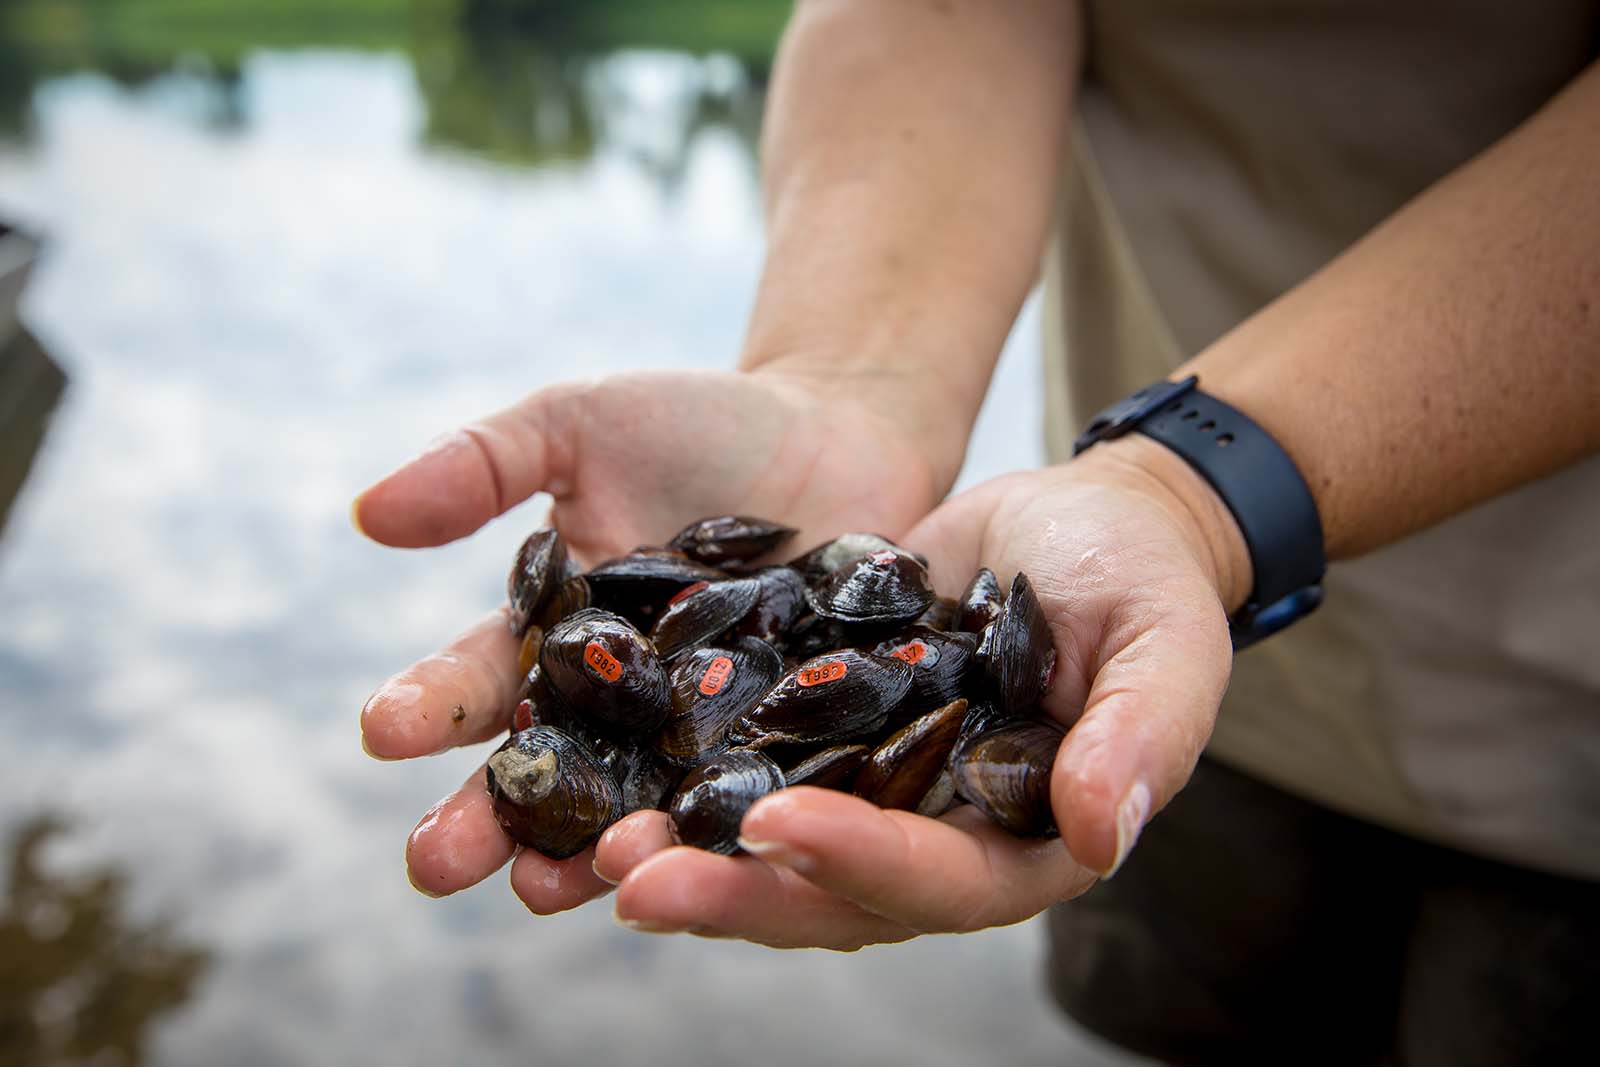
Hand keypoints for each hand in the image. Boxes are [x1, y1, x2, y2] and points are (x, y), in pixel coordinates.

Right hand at [356, 366, 954, 909]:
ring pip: (644, 808)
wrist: (842, 428)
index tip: (381, 730)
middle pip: (549, 774)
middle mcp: (624, 710)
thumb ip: (483, 465)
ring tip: (545, 890)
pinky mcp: (797, 749)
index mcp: (559, 641)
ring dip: (593, 854)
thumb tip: (366, 514)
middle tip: (432, 864)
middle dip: (488, 820)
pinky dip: (731, 831)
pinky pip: (762, 794)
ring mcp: (707, 737)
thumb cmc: (700, 425)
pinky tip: (704, 864)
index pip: (481, 682)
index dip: (431, 706)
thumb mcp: (580, 423)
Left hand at [596, 435, 1249, 948]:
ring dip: (685, 856)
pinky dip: (675, 779)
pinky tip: (596, 768)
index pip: (942, 881)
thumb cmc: (1141, 576)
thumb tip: (1102, 834)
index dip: (862, 862)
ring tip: (590, 850)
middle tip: (636, 879)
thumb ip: (1144, 732)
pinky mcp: (816, 737)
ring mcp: (868, 795)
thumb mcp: (1163, 639)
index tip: (783, 826)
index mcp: (1022, 845)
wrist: (1075, 520)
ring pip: (768, 851)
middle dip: (735, 892)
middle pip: (830, 893)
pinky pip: (740, 772)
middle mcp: (933, 840)